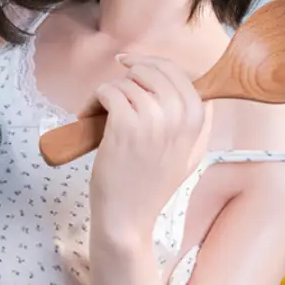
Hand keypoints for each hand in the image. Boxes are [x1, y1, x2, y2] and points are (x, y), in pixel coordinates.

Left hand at [80, 53, 206, 246]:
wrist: (128, 219)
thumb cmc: (150, 188)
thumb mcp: (188, 155)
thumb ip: (195, 122)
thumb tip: (192, 85)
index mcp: (197, 121)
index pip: (178, 72)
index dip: (152, 64)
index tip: (131, 66)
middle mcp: (179, 116)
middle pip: (153, 69)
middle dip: (128, 75)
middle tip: (112, 93)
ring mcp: (152, 120)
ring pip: (126, 81)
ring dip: (107, 93)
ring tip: (98, 114)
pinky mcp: (125, 125)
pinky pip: (107, 91)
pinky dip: (93, 100)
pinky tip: (88, 117)